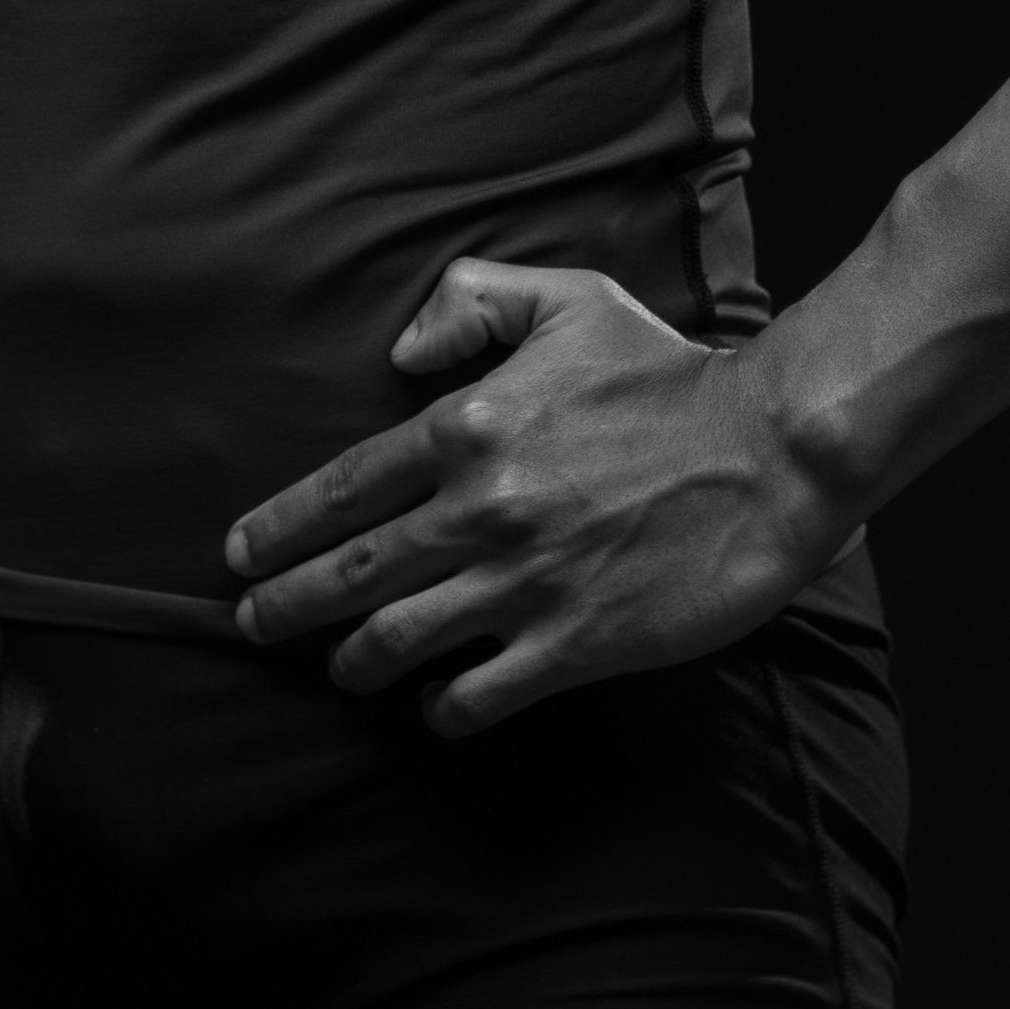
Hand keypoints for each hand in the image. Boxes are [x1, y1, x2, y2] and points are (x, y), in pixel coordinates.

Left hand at [224, 258, 851, 735]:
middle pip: (348, 574)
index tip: (239, 554)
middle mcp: (480, 512)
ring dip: (353, 662)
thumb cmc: (670, 375)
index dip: (276, 529)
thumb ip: (473, 301)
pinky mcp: (571, 644)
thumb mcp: (568, 301)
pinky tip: (436, 704)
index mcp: (468, 429)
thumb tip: (403, 348)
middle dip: (284, 606)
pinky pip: (476, 694)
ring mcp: (523, 584)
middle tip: (253, 624)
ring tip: (340, 669)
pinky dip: (442, 707)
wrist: (770, 453)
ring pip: (396, 642)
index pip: (339, 490)